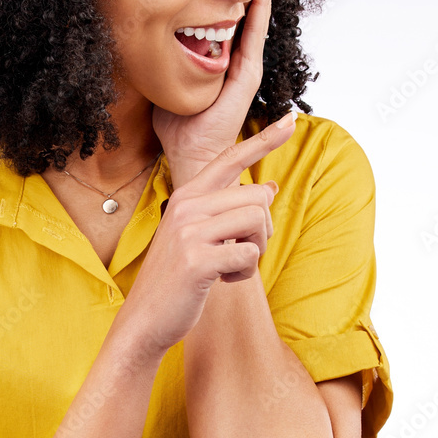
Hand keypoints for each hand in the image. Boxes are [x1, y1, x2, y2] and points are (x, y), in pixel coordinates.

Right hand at [123, 112, 295, 355]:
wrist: (146, 318)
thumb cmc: (178, 277)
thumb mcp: (199, 236)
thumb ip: (228, 210)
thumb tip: (268, 187)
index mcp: (187, 196)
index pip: (230, 158)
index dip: (264, 140)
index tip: (291, 119)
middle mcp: (186, 206)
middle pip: (256, 197)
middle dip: (262, 229)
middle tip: (241, 253)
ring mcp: (190, 232)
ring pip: (256, 221)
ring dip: (255, 252)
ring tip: (232, 268)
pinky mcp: (198, 260)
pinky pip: (248, 254)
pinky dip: (245, 272)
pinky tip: (223, 281)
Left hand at [152, 0, 282, 186]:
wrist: (189, 152)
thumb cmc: (177, 123)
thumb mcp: (167, 77)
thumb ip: (165, 56)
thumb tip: (141, 32)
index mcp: (222, 54)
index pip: (232, 8)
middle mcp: (239, 55)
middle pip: (251, 1)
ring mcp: (246, 63)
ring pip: (257, 10)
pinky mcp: (246, 74)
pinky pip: (254, 32)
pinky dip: (261, 5)